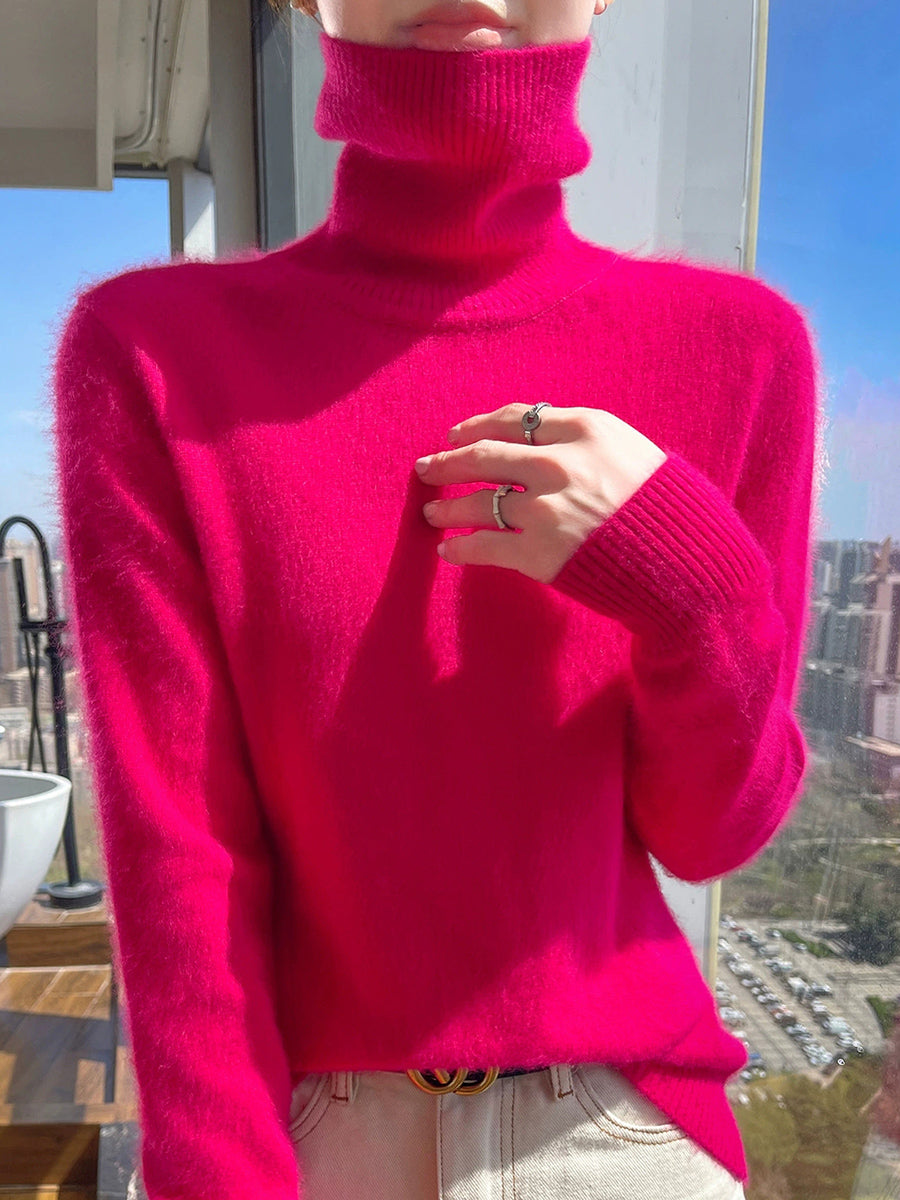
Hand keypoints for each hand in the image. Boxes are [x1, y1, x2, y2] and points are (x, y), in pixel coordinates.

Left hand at [416, 403, 667, 583]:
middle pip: (484, 455)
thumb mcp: (631, 452)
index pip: (515, 419)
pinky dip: (460, 550)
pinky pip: (484, 548)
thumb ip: (583, 442)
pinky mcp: (539, 554)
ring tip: (432, 513)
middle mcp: (559, 464)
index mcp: (586, 430)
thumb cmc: (666, 507)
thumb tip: (535, 439)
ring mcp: (546, 510)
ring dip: (447, 508)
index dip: (478, 426)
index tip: (458, 434)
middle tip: (426, 468)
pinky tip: (449, 551)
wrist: (689, 562)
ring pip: (477, 502)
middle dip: (447, 462)